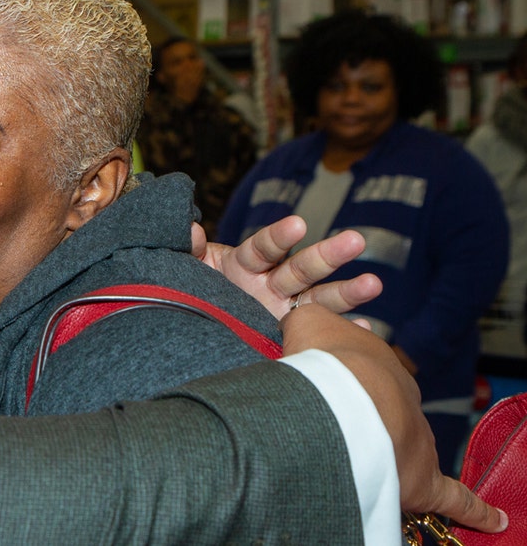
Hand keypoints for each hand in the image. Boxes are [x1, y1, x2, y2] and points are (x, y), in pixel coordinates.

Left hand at [192, 215, 382, 318]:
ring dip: (347, 291)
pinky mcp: (292, 335)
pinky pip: (321, 332)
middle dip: (328, 255)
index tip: (297, 225)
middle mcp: (271, 284)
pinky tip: (364, 330)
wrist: (194, 331)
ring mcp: (285, 310)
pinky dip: (343, 330)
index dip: (279, 236)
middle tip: (356, 240)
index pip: (264, 247)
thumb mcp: (186, 269)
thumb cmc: (191, 291)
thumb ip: (188, 248)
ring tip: (373, 284)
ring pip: (320, 298)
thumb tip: (190, 229)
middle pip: (302, 268)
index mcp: (245, 263)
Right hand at [282, 304, 506, 533]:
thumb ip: (305, 322)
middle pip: (387, 404)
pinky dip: (472, 509)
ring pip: (410, 445)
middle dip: (371, 411)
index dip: (346, 372)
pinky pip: (453, 497)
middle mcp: (402, 394)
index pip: (365, 367)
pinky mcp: (425, 480)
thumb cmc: (323, 360)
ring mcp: (417, 437)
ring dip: (397, 453)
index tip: (333, 374)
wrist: (345, 394)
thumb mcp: (305, 324)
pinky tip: (490, 518)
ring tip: (366, 463)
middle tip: (341, 421)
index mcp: (376, 361)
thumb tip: (301, 322)